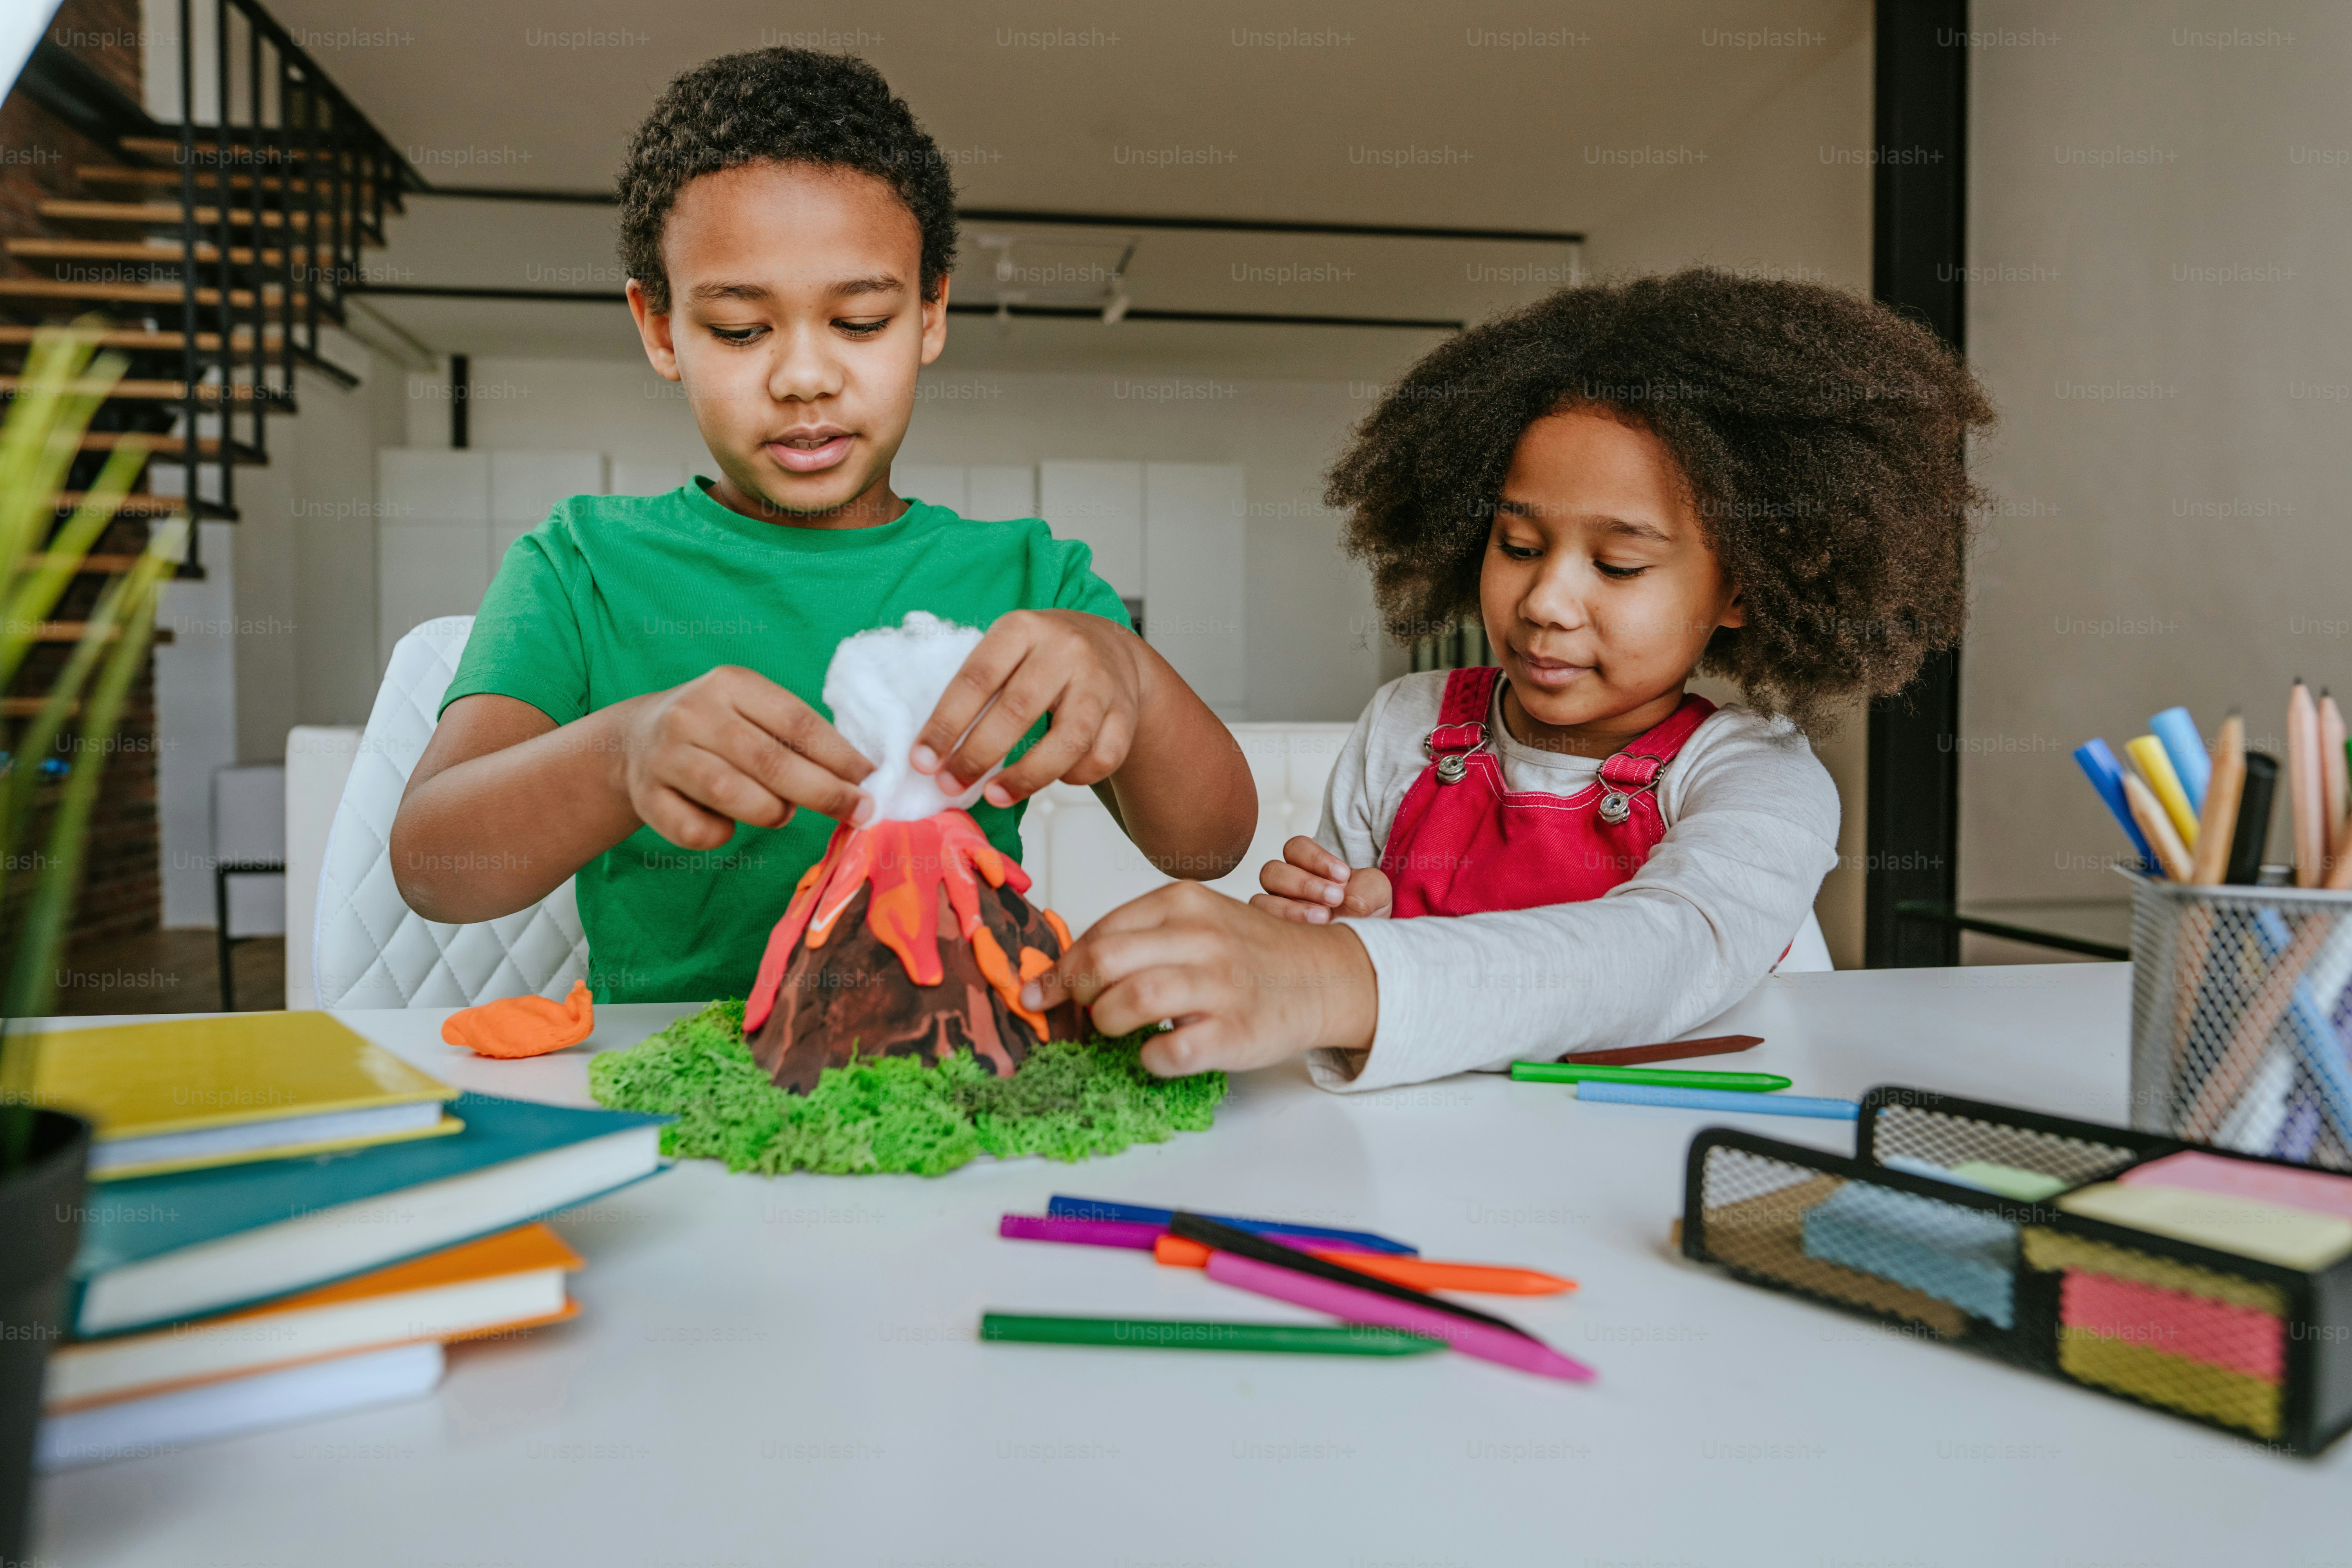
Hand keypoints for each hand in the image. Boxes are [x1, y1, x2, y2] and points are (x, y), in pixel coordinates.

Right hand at [617, 666, 874, 848]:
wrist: (635, 741)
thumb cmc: (718, 730)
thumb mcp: (752, 712)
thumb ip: (796, 738)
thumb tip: (858, 778)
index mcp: (730, 684)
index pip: (796, 722)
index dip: (839, 755)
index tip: (871, 778)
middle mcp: (693, 713)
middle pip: (770, 762)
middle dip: (824, 793)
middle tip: (860, 813)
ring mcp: (665, 755)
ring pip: (734, 796)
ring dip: (773, 813)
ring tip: (783, 813)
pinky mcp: (647, 796)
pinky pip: (698, 831)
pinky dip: (722, 835)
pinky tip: (727, 822)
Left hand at [908, 609, 1146, 807]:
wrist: (1112, 648)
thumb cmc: (1043, 657)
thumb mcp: (1008, 650)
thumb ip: (976, 688)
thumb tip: (933, 752)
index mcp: (1022, 628)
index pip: (977, 679)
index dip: (945, 724)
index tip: (922, 761)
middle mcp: (1065, 650)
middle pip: (1018, 709)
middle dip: (978, 755)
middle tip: (951, 784)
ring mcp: (1100, 681)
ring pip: (1069, 739)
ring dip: (1026, 777)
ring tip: (994, 795)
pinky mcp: (1126, 712)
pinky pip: (1101, 757)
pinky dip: (1075, 776)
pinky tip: (1054, 777)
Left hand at [1024, 882, 1377, 1075]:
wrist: (1326, 977)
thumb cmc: (1251, 954)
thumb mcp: (1199, 921)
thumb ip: (1141, 935)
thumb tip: (1069, 968)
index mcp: (1184, 904)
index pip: (1100, 931)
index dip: (1061, 967)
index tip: (1042, 990)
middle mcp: (1201, 939)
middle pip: (1106, 961)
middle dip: (1077, 992)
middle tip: (1081, 1010)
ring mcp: (1220, 987)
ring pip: (1133, 1001)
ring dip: (1107, 1021)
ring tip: (1114, 1028)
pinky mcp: (1235, 1033)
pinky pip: (1171, 1052)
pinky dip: (1150, 1058)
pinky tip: (1154, 1053)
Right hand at [1251, 835, 1392, 924]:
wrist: (1366, 943)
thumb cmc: (1366, 911)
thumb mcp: (1377, 894)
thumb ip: (1367, 889)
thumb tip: (1348, 900)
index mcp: (1306, 865)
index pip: (1296, 848)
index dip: (1316, 859)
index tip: (1344, 876)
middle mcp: (1285, 885)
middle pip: (1273, 871)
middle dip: (1306, 883)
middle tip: (1336, 898)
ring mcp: (1275, 910)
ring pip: (1262, 900)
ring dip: (1293, 908)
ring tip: (1324, 918)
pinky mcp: (1274, 935)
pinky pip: (1264, 927)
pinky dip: (1287, 926)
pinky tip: (1311, 934)